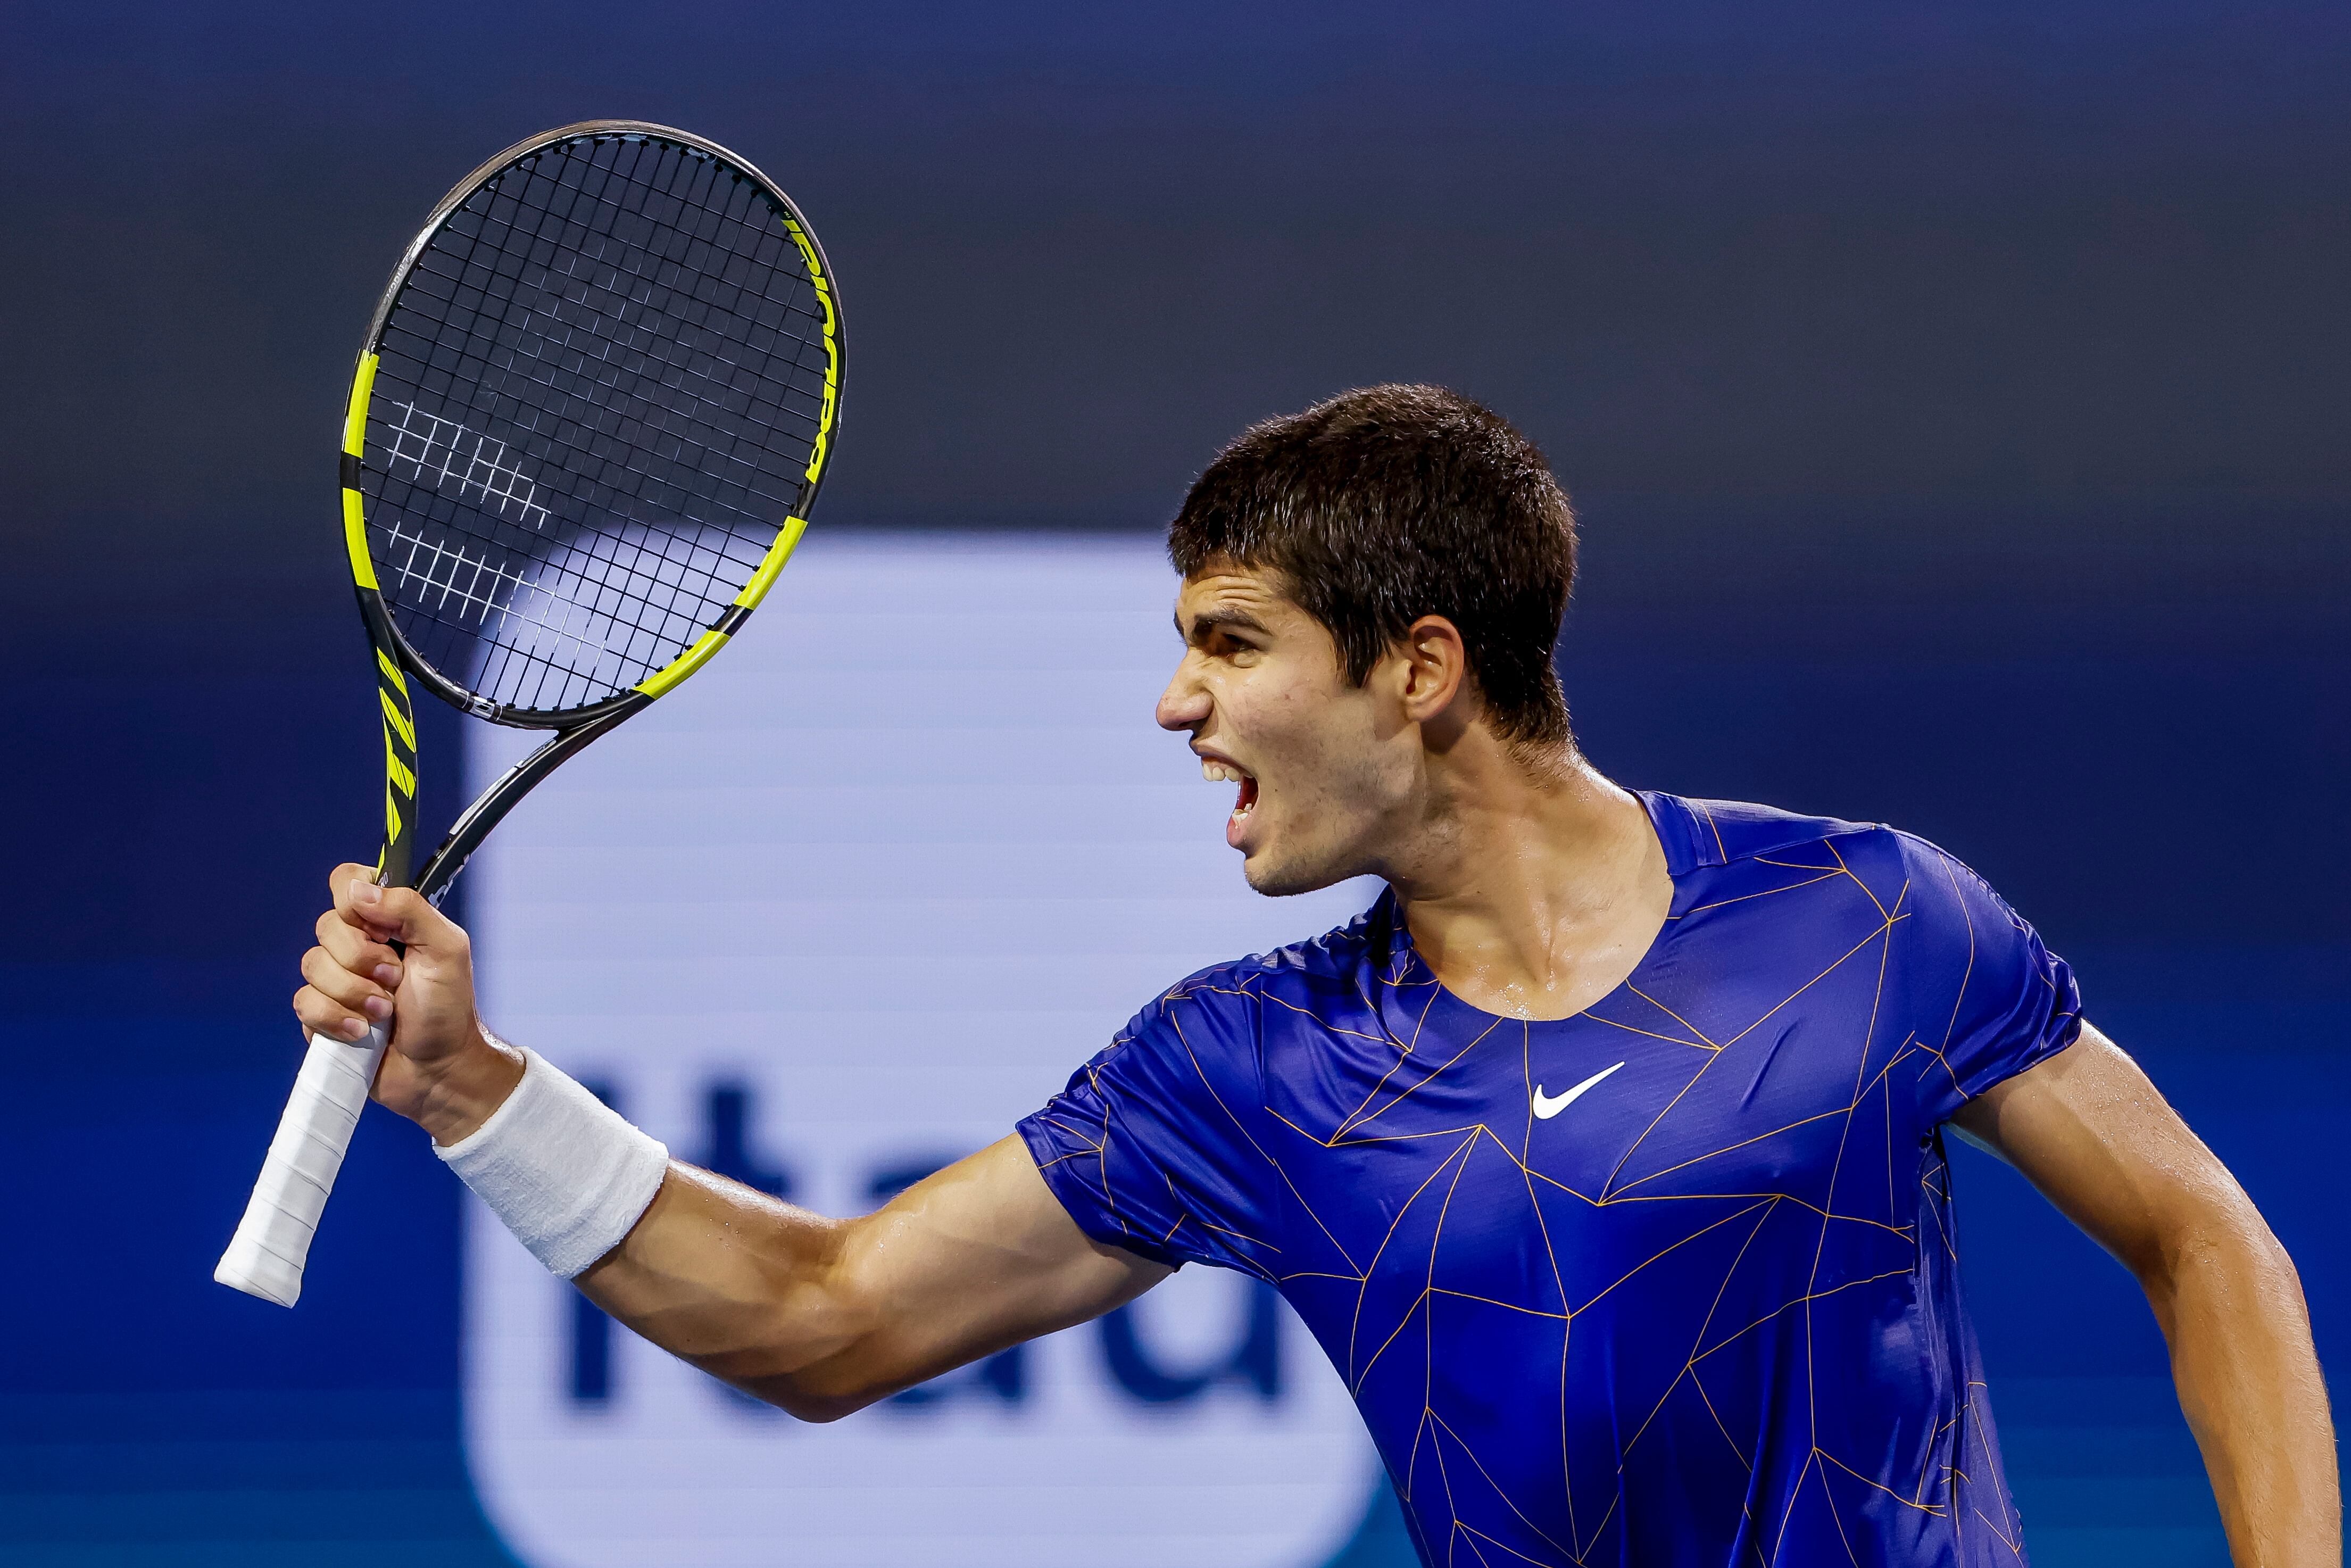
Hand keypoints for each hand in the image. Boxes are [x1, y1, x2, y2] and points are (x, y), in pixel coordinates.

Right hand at [293, 862, 520, 1140]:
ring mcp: (335, 980)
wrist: (438, 1068)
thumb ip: (409, 909)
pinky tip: (362, 1032)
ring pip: (312, 965)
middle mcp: (357, 945)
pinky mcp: (320, 1014)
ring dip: (354, 993)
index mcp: (387, 921)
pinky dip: (336, 1019)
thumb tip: (358, 889)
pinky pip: (304, 1003)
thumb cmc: (448, 1009)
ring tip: (385, 1012)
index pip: (347, 882)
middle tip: (396, 979)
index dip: (354, 900)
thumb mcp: (445, 949)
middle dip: (363, 959)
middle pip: (327, 926)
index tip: (380, 928)